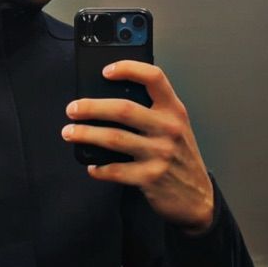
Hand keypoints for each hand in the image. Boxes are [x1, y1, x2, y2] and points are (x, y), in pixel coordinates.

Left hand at [61, 60, 214, 232]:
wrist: (197, 197)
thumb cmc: (180, 157)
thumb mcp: (177, 127)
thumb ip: (154, 112)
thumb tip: (110, 100)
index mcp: (174, 110)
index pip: (154, 78)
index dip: (128, 69)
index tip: (106, 71)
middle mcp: (168, 129)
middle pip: (123, 109)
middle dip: (91, 107)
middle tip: (73, 109)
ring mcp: (159, 154)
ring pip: (113, 138)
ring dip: (86, 134)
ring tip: (70, 132)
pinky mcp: (149, 177)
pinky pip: (114, 170)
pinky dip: (98, 168)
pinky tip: (92, 166)